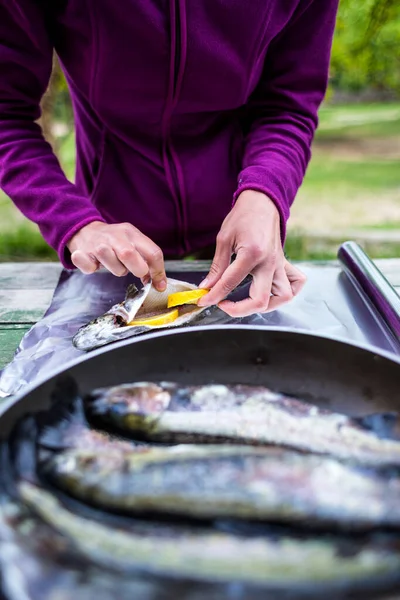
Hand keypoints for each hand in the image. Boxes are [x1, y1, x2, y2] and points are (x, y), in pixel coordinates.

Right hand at [67, 221, 166, 290]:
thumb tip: (159, 284)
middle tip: (136, 273)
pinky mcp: (81, 252)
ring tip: (113, 264)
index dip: (158, 272)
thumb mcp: (133, 243)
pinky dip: (91, 268)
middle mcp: (115, 236)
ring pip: (111, 264)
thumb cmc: (114, 242)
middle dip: (137, 269)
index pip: (152, 252)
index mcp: (131, 233)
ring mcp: (97, 244)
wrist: (85, 230)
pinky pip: (89, 268)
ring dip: (116, 270)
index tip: (159, 285)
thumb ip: (147, 260)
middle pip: (129, 255)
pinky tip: (93, 263)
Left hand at [197, 191, 305, 316]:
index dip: (213, 296)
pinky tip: (269, 294)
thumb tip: (207, 288)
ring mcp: (280, 265)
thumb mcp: (224, 239)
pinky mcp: (285, 264)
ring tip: (246, 302)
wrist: (262, 202)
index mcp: (252, 253)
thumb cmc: (242, 217)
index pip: (230, 283)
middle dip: (239, 309)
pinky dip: (284, 294)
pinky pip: (295, 284)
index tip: (203, 301)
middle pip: (261, 300)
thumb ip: (217, 267)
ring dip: (265, 306)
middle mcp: (270, 262)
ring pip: (283, 297)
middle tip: (223, 304)